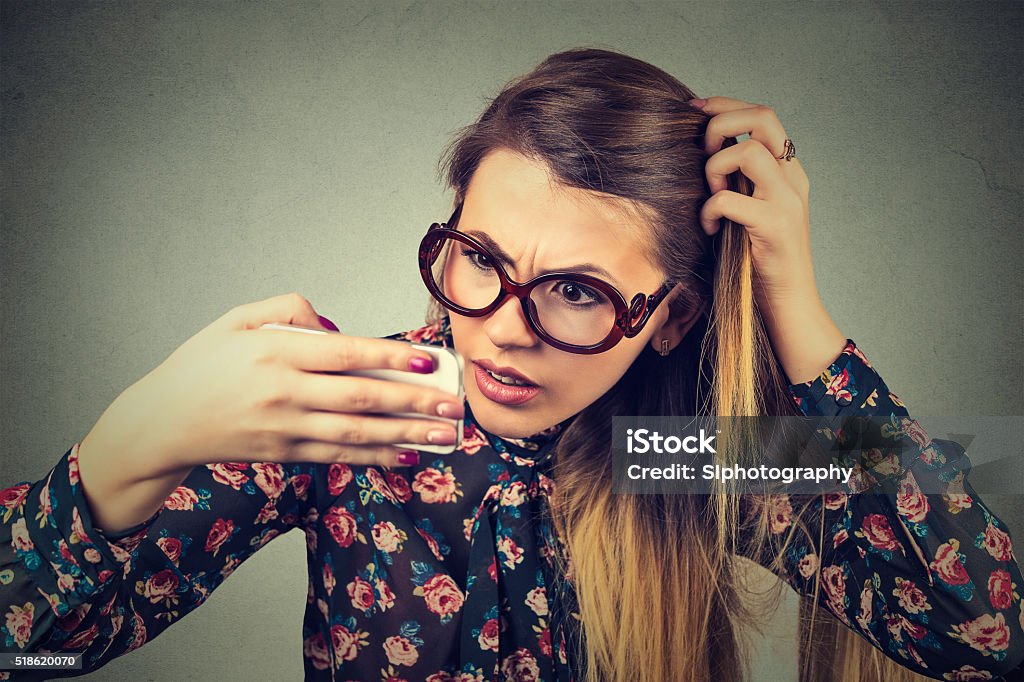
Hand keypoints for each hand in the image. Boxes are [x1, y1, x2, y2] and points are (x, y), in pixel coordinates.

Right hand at [82, 292, 463, 476]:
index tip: (429, 361)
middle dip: (413, 403)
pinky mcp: (282, 453)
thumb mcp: (237, 319)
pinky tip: (404, 456)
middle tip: (453, 406)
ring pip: (355, 433)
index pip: (346, 353)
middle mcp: (283, 391)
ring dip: (405, 435)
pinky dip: (373, 457)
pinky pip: (336, 456)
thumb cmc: (203, 364)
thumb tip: (337, 328)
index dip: (391, 358)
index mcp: (276, 349)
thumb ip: (289, 309)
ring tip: (443, 436)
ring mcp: (284, 427)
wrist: (161, 422)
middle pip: (361, 397)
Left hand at [690, 96, 847, 383]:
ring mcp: (788, 201)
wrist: (789, 304)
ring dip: (716, 168)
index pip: (763, 115)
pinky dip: (710, 209)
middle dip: (722, 124)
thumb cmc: (758, 259)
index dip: (726, 105)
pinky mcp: (775, 227)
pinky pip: (730, 199)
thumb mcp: (749, 210)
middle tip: (704, 152)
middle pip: (763, 117)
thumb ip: (738, 180)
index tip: (695, 109)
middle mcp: (793, 178)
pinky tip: (709, 227)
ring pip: (748, 152)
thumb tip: (702, 151)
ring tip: (711, 195)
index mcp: (788, 170)